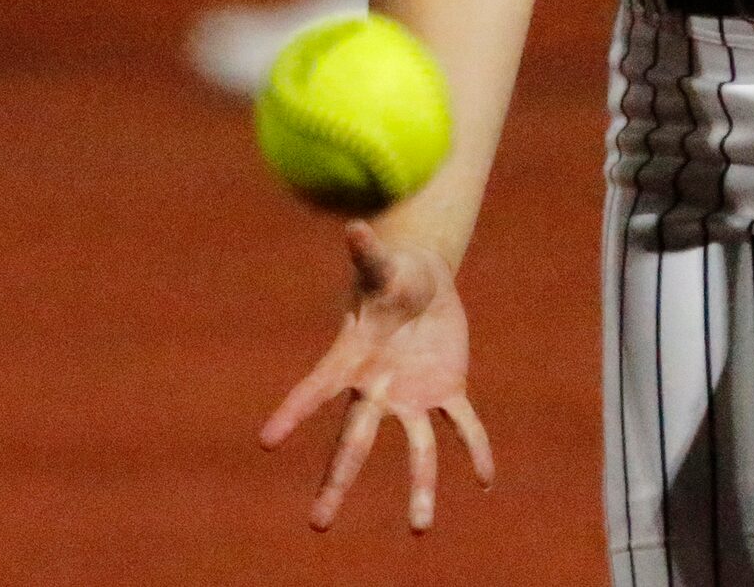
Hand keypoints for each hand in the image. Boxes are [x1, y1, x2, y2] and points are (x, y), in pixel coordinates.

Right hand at [261, 224, 492, 532]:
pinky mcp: (445, 391)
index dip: (294, 411)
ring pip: (417, 448)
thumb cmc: (393, 273)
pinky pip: (461, 425)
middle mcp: (378, 388)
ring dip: (420, 486)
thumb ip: (368, 254)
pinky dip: (475, 448)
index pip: (318, 387)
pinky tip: (486, 479)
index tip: (267, 440)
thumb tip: (355, 226)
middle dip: (338, 481)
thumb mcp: (382, 266)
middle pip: (355, 441)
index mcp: (353, 358)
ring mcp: (412, 396)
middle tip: (318, 525)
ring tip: (421, 528)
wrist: (423, 283)